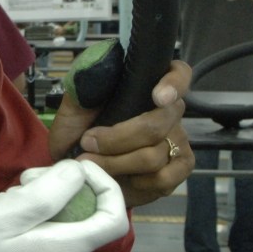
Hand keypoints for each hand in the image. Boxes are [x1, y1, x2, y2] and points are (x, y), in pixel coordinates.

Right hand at [0, 159, 128, 251]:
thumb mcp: (7, 213)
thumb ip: (49, 191)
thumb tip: (77, 173)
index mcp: (69, 249)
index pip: (115, 217)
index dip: (106, 184)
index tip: (77, 167)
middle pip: (87, 210)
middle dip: (61, 185)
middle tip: (23, 180)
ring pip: (65, 215)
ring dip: (42, 196)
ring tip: (8, 197)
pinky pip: (50, 228)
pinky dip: (34, 212)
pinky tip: (7, 211)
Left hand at [48, 59, 193, 208]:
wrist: (75, 169)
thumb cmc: (77, 132)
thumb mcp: (74, 105)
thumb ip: (87, 84)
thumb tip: (99, 69)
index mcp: (148, 86)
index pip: (178, 73)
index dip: (174, 83)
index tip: (157, 97)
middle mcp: (168, 112)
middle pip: (157, 124)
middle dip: (117, 139)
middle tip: (88, 144)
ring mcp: (176, 141)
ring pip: (154, 156)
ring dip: (116, 164)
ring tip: (93, 164)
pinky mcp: (177, 171)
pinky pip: (164, 178)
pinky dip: (136, 183)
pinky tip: (121, 179)